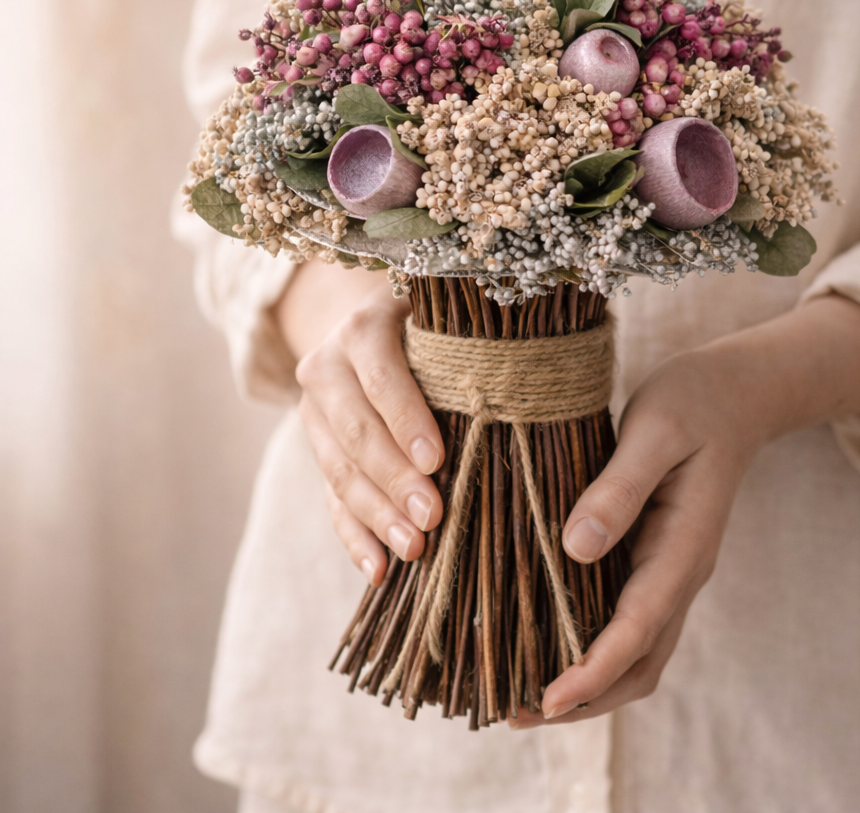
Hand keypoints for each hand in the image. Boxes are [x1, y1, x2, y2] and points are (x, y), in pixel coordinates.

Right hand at [276, 261, 445, 585]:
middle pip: (357, 432)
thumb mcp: (446, 315)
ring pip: (340, 471)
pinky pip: (331, 499)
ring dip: (377, 515)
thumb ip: (470, 338)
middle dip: (395, 480)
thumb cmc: (436, 323)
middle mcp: (326, 368)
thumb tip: (519, 383)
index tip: (437, 460)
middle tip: (433, 518)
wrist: (373, 328)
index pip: (380, 376)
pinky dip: (355, 537)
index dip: (405, 418)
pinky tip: (379, 569)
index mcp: (361, 329)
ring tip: (414, 549)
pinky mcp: (318, 451)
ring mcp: (315, 414)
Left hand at [512, 294, 859, 725]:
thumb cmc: (694, 403)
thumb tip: (575, 550)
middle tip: (516, 713)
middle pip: (639, 664)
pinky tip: (547, 641)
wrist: (734, 392)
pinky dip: (590, 648)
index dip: (593, 671)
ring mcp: (669, 570)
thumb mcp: (654, 431)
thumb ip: (618, 489)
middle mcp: (679, 572)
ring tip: (522, 695)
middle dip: (583, 698)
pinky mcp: (653, 559)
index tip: (547, 699)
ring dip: (586, 684)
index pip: (639, 629)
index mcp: (684, 547)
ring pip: (635, 652)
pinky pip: (625, 621)